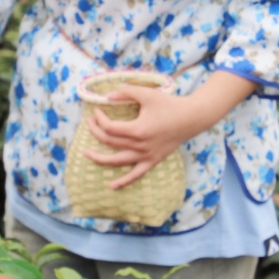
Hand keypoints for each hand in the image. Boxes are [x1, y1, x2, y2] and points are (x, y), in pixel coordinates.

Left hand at [81, 71, 257, 188]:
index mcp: (138, 130)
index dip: (99, 119)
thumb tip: (108, 96)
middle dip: (95, 132)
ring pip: (117, 161)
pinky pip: (136, 174)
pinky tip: (112, 185)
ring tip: (87, 154)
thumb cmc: (169, 104)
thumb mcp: (147, 94)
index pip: (109, 128)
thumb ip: (126, 92)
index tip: (97, 111)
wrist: (191, 118)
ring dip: (100, 159)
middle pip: (110, 142)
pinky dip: (124, 181)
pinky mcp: (153, 160)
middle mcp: (140, 145)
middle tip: (89, 124)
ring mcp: (146, 156)